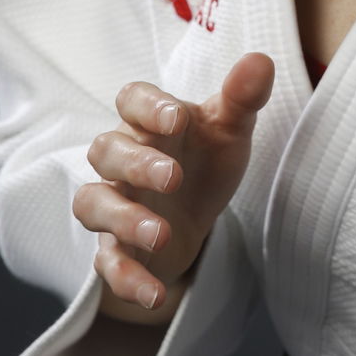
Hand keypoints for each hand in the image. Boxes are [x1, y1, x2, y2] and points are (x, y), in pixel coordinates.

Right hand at [73, 51, 274, 321]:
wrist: (192, 213)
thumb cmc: (204, 159)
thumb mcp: (229, 131)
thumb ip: (242, 98)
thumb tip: (261, 60)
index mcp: (148, 122)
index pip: (131, 100)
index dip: (149, 107)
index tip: (178, 118)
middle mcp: (121, 160)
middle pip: (105, 151)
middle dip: (135, 163)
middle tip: (173, 177)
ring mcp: (114, 204)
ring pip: (93, 204)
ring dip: (123, 219)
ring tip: (162, 233)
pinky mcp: (115, 247)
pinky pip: (107, 262)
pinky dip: (127, 278)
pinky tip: (156, 294)